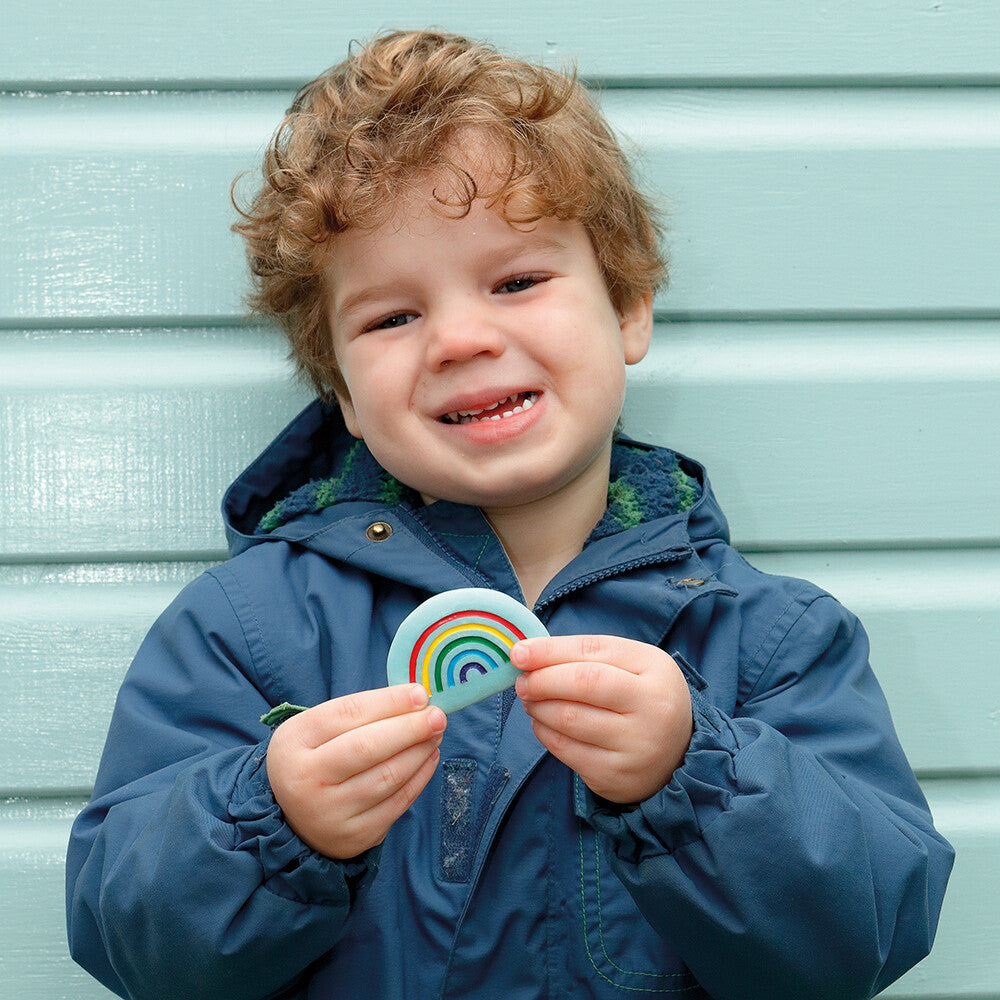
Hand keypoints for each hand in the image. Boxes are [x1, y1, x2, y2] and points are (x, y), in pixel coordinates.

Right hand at [266, 684, 445, 859]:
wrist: (292, 816)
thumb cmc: (315, 757)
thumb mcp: (319, 728)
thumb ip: (361, 712)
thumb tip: (416, 699)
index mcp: (293, 742)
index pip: (347, 714)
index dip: (388, 702)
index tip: (420, 694)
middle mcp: (305, 780)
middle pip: (366, 747)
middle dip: (410, 728)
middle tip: (437, 716)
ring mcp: (329, 813)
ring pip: (387, 777)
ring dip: (419, 751)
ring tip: (435, 734)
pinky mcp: (354, 836)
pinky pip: (397, 803)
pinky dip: (419, 777)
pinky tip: (428, 758)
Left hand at [512, 635, 692, 804]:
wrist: (677, 755)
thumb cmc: (642, 698)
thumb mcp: (631, 666)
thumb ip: (585, 655)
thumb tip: (528, 653)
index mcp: (655, 669)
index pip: (593, 652)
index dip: (550, 651)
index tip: (519, 652)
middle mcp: (652, 708)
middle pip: (583, 684)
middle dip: (542, 679)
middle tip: (522, 680)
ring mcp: (636, 745)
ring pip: (569, 719)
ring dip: (539, 706)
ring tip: (531, 700)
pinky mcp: (616, 775)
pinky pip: (566, 750)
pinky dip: (544, 732)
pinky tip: (542, 723)